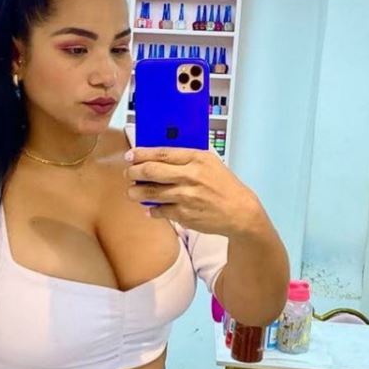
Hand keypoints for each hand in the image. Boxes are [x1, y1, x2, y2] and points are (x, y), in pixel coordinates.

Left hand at [123, 147, 261, 236]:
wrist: (240, 211)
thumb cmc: (223, 184)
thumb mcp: (209, 162)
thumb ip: (185, 157)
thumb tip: (156, 155)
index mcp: (196, 159)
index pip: (161, 153)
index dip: (141, 154)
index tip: (130, 156)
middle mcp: (189, 176)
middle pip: (150, 171)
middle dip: (133, 172)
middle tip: (129, 174)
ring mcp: (185, 197)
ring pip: (150, 193)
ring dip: (135, 192)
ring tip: (132, 192)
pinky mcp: (184, 215)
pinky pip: (158, 211)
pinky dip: (151, 209)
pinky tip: (150, 207)